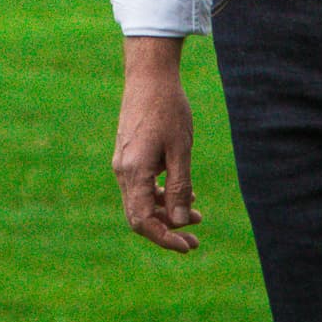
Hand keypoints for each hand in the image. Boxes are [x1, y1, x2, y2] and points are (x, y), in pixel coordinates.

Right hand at [113, 35, 203, 252]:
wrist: (148, 76)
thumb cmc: (167, 110)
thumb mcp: (180, 150)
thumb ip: (179, 188)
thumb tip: (181, 222)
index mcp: (133, 172)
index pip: (142, 221)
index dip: (164, 238)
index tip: (188, 245)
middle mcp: (123, 171)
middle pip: (139, 216)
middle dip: (167, 230)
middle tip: (195, 241)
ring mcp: (123, 162)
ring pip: (141, 201)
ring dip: (166, 213)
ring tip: (198, 216)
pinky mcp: (128, 154)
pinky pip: (141, 185)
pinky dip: (160, 195)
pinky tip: (184, 192)